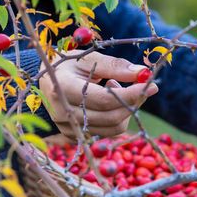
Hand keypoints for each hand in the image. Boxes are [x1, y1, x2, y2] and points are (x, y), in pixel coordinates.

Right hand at [39, 51, 157, 138]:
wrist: (45, 82)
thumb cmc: (68, 66)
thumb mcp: (88, 58)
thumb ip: (115, 65)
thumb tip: (143, 72)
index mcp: (62, 88)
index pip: (104, 99)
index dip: (130, 93)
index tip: (151, 85)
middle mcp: (62, 112)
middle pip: (111, 116)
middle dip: (133, 102)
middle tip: (142, 87)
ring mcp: (67, 128)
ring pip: (112, 128)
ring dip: (126, 110)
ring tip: (116, 88)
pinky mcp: (74, 137)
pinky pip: (107, 133)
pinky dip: (117, 118)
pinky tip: (108, 101)